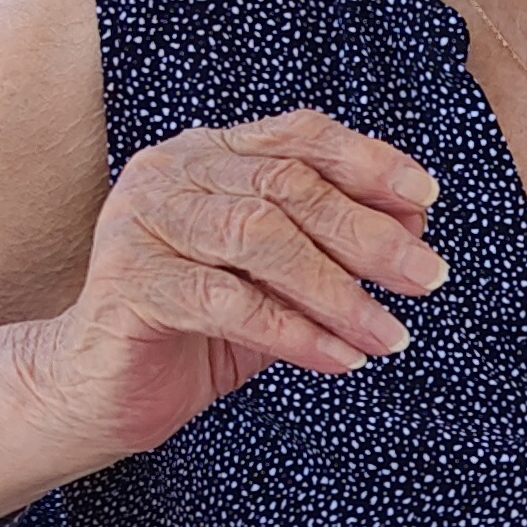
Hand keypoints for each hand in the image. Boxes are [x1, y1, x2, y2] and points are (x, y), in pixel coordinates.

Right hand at [0, 109, 446, 504]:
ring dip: (337, 291)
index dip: (368, 161)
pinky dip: (292, 332)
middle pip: (286, 187)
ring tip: (387, 335)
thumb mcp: (280, 282)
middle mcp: (172, 172)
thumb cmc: (198, 330)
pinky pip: (226, 301)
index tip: (425, 198)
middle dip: (367, 235)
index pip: (300, 136)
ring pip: (258, 240)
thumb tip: (416, 217)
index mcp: (211, 154)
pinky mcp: (128, 282)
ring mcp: (142, 222)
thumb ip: (336, 245)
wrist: (101, 390)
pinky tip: (337, 359)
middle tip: (425, 278)